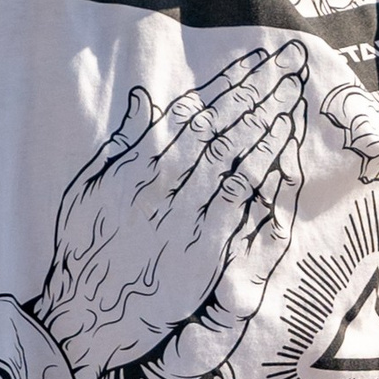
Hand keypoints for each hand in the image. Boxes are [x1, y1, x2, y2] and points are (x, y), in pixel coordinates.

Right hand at [35, 45, 309, 378]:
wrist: (89, 315)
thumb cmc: (86, 252)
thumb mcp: (88, 189)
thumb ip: (120, 143)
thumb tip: (140, 97)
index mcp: (132, 166)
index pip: (186, 114)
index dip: (223, 85)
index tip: (253, 63)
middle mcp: (158, 184)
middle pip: (216, 127)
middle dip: (255, 91)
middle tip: (288, 64)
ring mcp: (183, 216)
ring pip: (231, 156)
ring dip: (265, 120)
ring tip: (293, 92)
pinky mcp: (204, 249)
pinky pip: (239, 198)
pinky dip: (263, 166)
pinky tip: (282, 142)